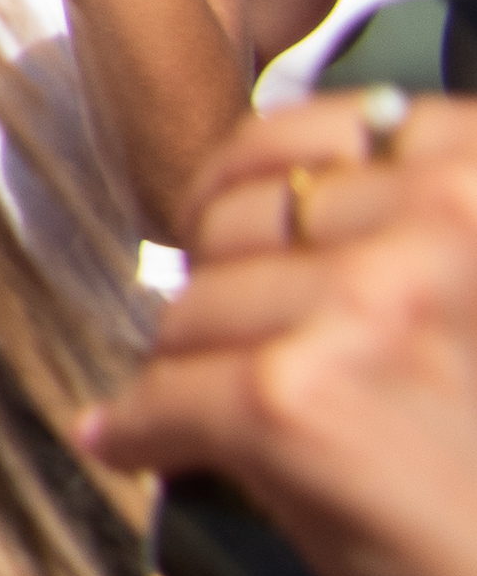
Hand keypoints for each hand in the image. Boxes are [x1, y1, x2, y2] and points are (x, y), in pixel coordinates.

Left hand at [91, 97, 476, 575]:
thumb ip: (429, 242)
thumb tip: (297, 206)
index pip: (327, 131)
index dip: (264, 180)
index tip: (238, 221)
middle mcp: (441, 223)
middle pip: (247, 219)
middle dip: (226, 283)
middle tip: (231, 339)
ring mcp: (364, 308)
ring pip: (196, 308)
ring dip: (192, 366)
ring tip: (215, 412)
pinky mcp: (294, 402)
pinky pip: (167, 397)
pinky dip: (141, 429)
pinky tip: (133, 444)